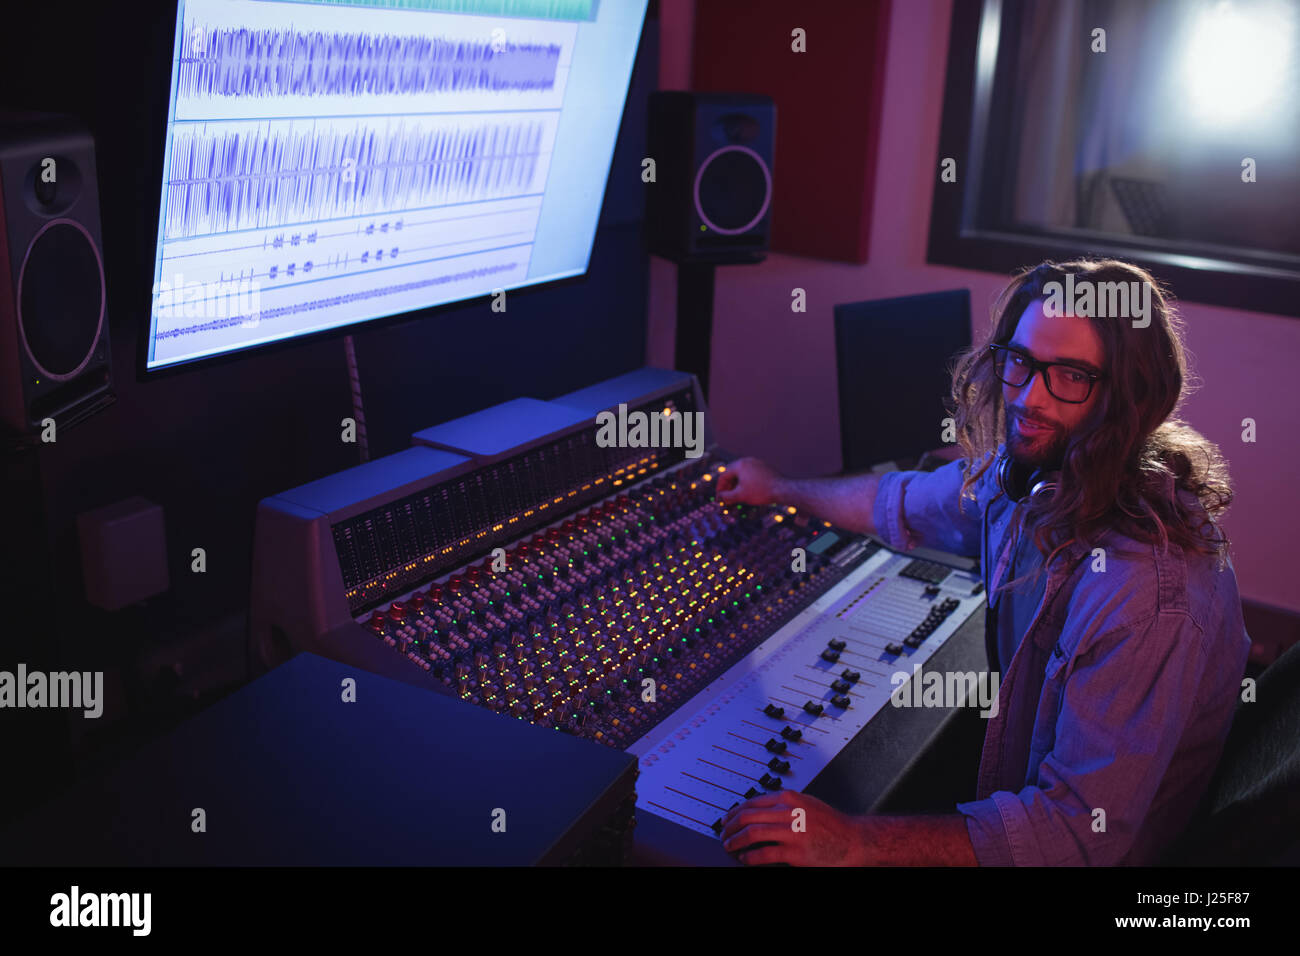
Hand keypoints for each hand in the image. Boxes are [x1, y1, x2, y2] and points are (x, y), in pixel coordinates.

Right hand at [716, 457, 782, 505]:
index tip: (720, 496)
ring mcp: (758, 463)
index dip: (720, 487)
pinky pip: (752, 474)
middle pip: (733, 473)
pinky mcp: (765, 468)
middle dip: (729, 487)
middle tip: (728, 497)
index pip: (724, 475)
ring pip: (742, 474)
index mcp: (740, 464)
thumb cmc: (762, 491)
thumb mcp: (740, 496)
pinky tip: (749, 492)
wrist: (783, 489)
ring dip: (738, 485)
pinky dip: (747, 482)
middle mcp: (748, 461)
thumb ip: (727, 497)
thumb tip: (720, 498)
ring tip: (738, 496)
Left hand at [719, 790, 868, 865]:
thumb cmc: (832, 824)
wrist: (853, 840)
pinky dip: (750, 857)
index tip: (727, 819)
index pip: (752, 802)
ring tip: (730, 847)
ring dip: (736, 841)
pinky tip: (746, 859)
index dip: (735, 812)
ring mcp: (792, 832)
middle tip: (724, 834)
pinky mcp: (796, 852)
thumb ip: (785, 805)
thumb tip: (759, 810)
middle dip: (731, 826)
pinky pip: (765, 854)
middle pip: (748, 816)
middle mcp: (789, 812)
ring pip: (752, 833)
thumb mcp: (807, 804)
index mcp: (790, 799)